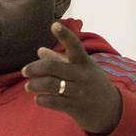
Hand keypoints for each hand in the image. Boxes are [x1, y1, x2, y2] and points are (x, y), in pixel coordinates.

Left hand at [22, 21, 121, 135]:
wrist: (111, 110)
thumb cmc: (91, 84)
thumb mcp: (81, 69)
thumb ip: (60, 59)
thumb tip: (40, 50)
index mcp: (84, 62)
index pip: (75, 45)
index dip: (65, 35)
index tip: (54, 24)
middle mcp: (82, 75)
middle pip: (53, 66)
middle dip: (34, 68)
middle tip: (24, 71)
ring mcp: (79, 91)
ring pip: (50, 84)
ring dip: (35, 85)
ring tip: (28, 86)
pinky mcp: (75, 107)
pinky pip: (53, 101)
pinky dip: (41, 99)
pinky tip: (38, 98)